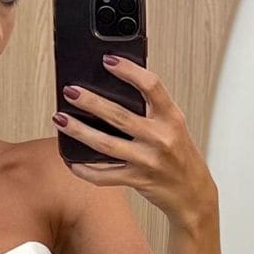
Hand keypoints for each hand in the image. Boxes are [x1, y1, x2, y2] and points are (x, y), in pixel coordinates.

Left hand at [53, 55, 216, 225]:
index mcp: (171, 117)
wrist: (193, 193)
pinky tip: (70, 160)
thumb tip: (114, 88)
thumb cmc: (180, 154)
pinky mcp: (137, 180)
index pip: (151, 86)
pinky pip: (104, 176)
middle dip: (91, 102)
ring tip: (60, 119)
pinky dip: (84, 169)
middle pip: (119, 115)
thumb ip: (151, 109)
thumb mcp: (173, 125)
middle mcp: (160, 137)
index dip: (128, 71)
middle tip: (70, 91)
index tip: (107, 60)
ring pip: (106, 144)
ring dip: (79, 131)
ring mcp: (148, 161)